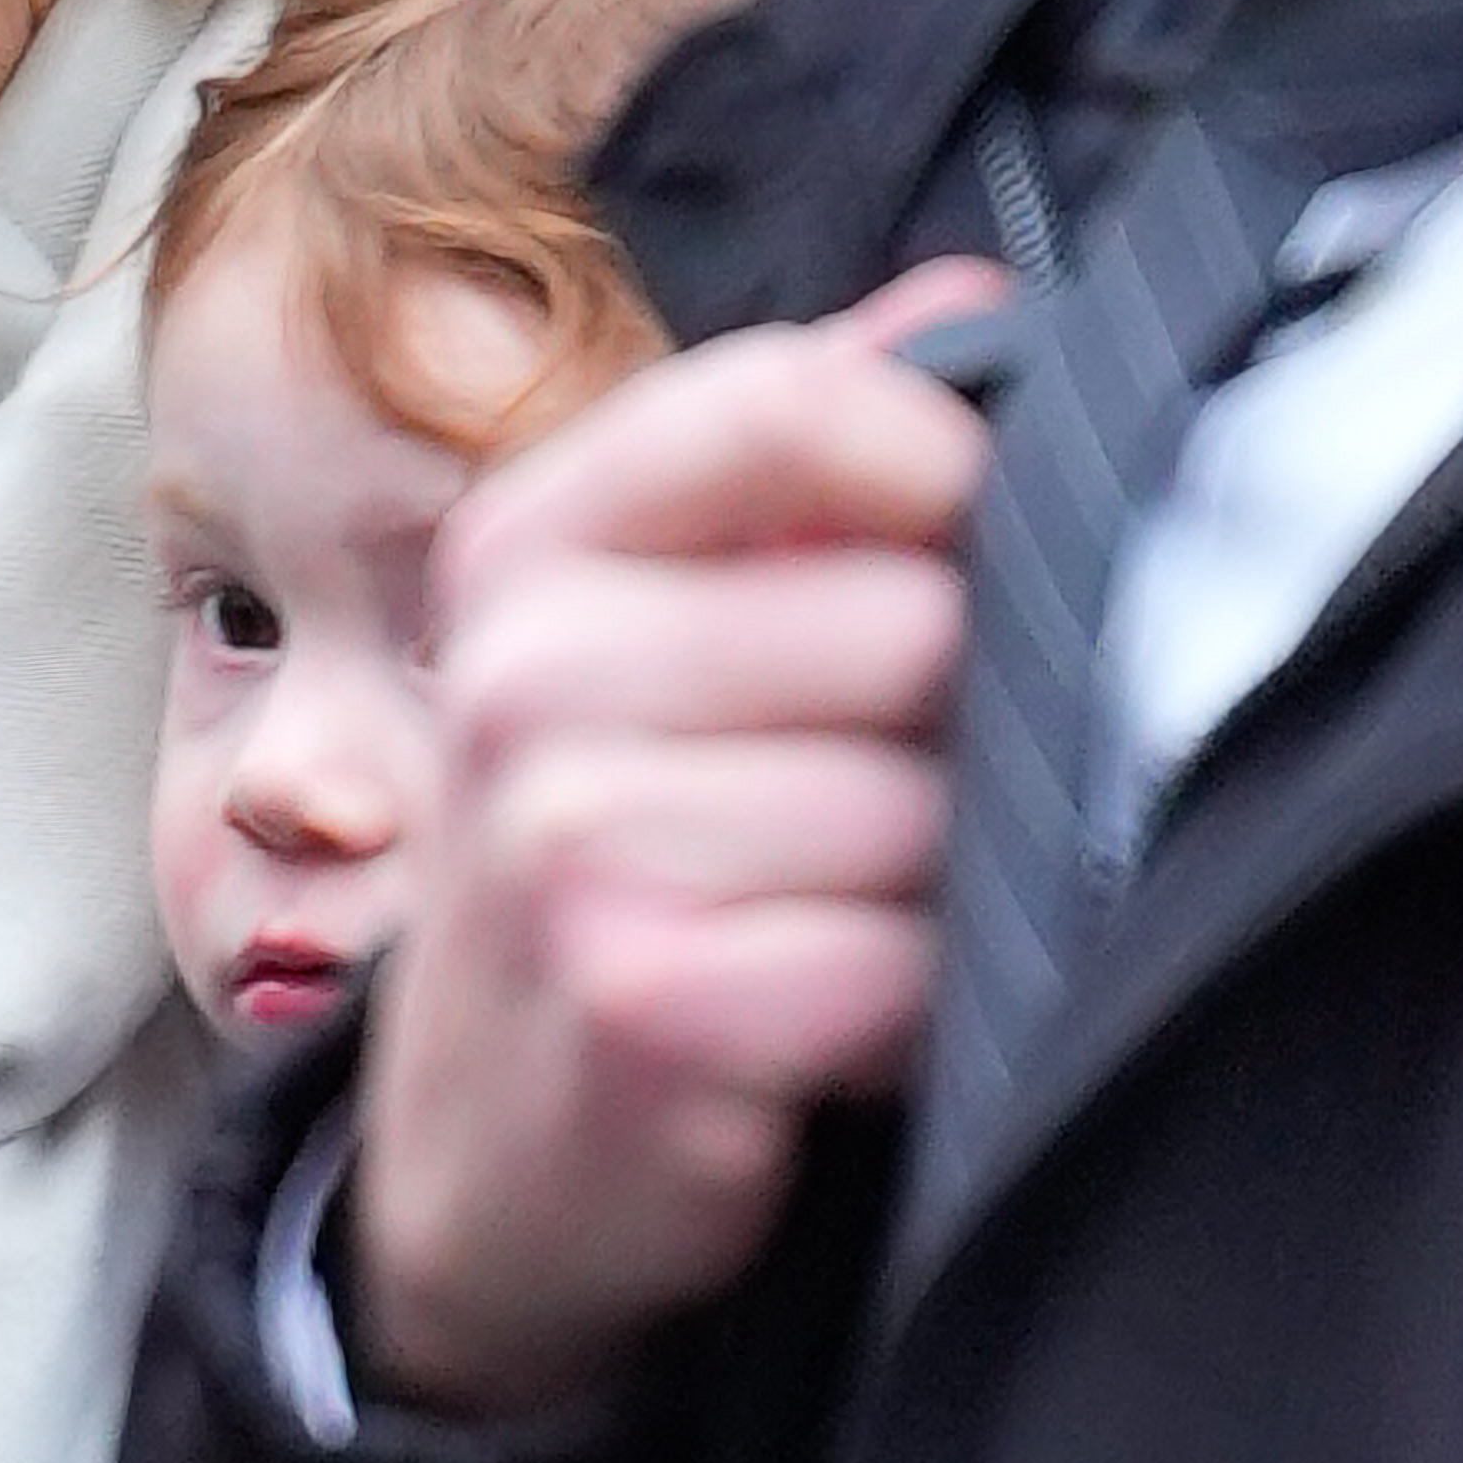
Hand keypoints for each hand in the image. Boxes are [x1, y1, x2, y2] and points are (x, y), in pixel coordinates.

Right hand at [347, 263, 997, 1418]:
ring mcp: (565, 840)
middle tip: (898, 801)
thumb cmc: (616, 867)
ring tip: (866, 917)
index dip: (946, 470)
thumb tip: (973, 302)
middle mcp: (523, 672)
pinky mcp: (643, 998)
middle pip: (910, 614)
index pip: (797, 401)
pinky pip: (907, 960)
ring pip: (927, 798)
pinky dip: (922, 1010)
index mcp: (532, 544)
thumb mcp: (666, 635)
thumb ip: (807, 461)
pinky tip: (850, 1022)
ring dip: (952, 883)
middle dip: (965, 723)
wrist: (487, 1160)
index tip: (974, 552)